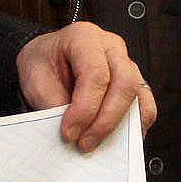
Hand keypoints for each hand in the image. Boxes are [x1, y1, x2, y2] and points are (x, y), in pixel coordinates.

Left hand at [19, 21, 153, 150]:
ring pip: (138, 96)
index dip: (85, 109)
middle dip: (105, 121)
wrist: (47, 58)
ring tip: (98, 143)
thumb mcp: (35, 80)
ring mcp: (127, 64)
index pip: (96, 74)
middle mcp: (111, 47)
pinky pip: (145, 106)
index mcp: (84, 37)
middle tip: (85, 143)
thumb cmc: (43, 63)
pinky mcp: (134, 83)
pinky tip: (114, 140)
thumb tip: (73, 133)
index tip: (69, 133)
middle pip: (124, 83)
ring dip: (120, 126)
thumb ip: (54, 105)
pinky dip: (134, 127)